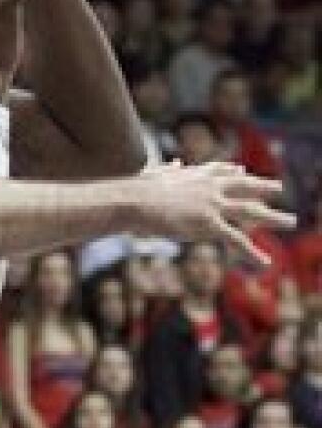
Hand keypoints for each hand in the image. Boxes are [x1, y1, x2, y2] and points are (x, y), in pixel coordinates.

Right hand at [133, 164, 294, 265]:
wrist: (136, 201)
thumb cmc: (138, 191)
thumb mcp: (154, 175)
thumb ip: (165, 170)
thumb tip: (169, 164)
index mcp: (196, 174)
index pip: (221, 170)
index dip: (233, 172)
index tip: (243, 172)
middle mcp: (211, 187)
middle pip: (244, 186)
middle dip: (264, 187)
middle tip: (279, 188)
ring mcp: (214, 205)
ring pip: (251, 211)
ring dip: (273, 217)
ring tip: (291, 222)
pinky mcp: (210, 224)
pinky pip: (237, 239)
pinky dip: (252, 252)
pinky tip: (265, 262)